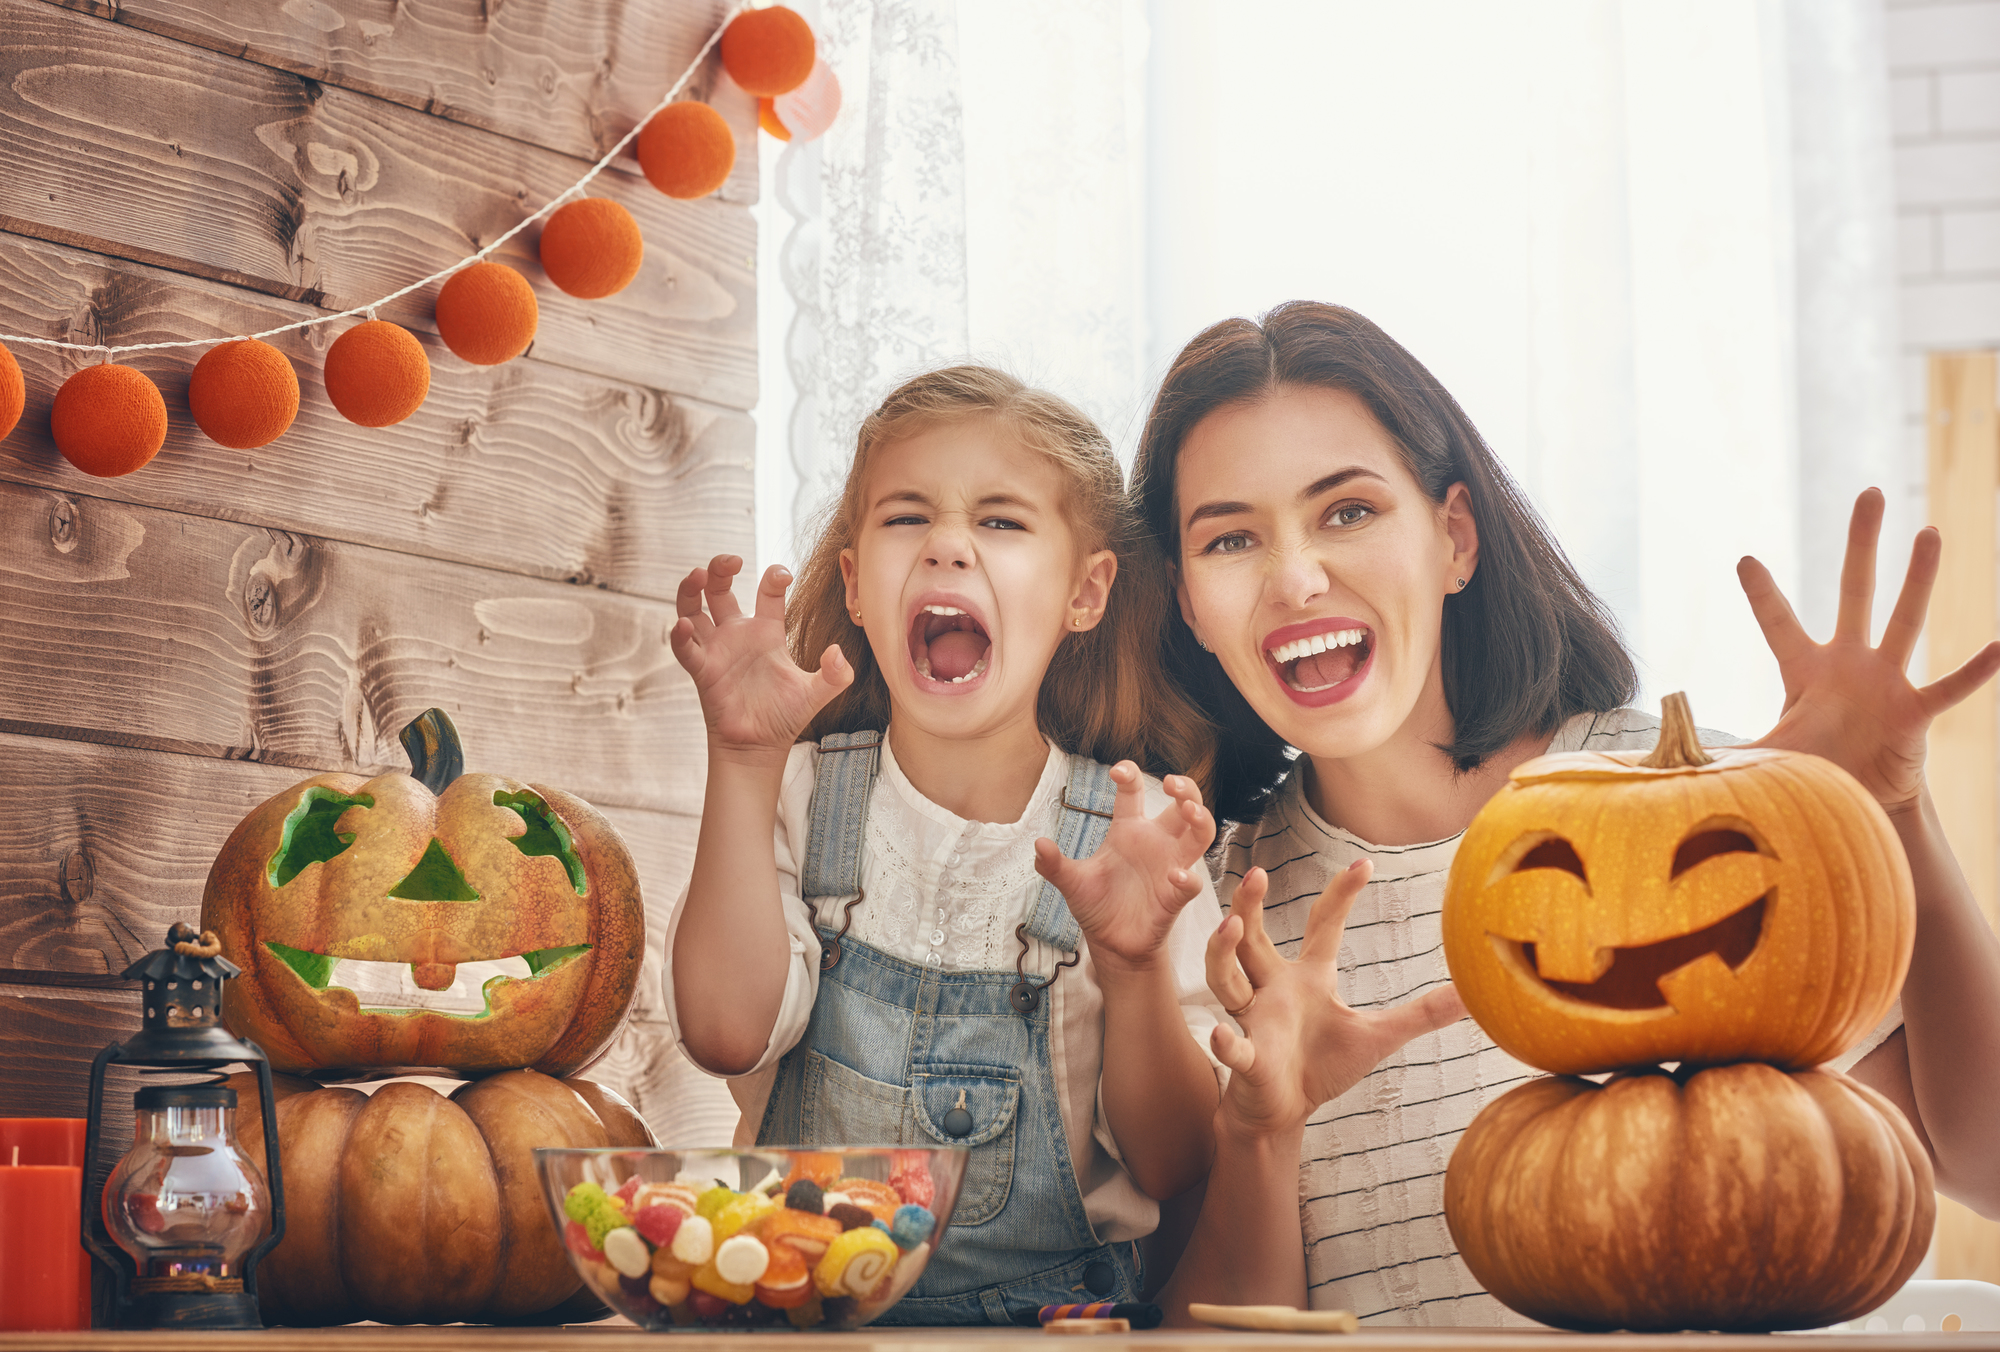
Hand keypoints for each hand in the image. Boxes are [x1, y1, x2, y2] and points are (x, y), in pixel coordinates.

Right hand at [670, 555, 852, 763]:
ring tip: (697, 575)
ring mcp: (716, 650)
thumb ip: (836, 674)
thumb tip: (838, 652)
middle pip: (719, 590)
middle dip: (720, 569)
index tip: (783, 575)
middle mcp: (737, 634)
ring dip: (690, 590)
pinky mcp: (702, 670)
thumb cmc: (784, 717)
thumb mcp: (817, 693)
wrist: (760, 747)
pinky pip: (685, 648)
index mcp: (766, 632)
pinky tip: (683, 626)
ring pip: (692, 609)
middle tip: (730, 561)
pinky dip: (680, 636)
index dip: (774, 578)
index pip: (767, 593)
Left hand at [1033, 764, 1213, 972]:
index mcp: (1129, 831)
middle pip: (1183, 805)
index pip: (1134, 793)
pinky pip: (1191, 884)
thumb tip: (1038, 845)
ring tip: (1189, 811)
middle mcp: (1155, 843)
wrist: (1110, 944)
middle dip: (1185, 789)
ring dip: (1201, 820)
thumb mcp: (1071, 882)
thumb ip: (1054, 865)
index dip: (1130, 776)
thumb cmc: (1097, 905)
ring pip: (1200, 835)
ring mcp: (1170, 867)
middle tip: (1172, 783)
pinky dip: (1188, 879)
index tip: (1118, 771)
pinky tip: (1175, 875)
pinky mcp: (1175, 898)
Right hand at [1205, 862, 1464, 1136]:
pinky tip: (1224, 1036)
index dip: (1340, 895)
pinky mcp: (1246, 1058)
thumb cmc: (1322, 1067)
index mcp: (1306, 978)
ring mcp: (1254, 1020)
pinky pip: (1233, 1047)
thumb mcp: (1377, 1036)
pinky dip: (1228, 1043)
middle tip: (1256, 874)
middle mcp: (1273, 989)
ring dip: (1223, 953)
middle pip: (1253, 938)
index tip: (1364, 865)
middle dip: (1249, 905)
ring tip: (1230, 928)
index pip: (1321, 926)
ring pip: (1227, 978)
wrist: (1281, 1111)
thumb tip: (1472, 995)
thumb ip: (1420, 1014)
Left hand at [1738, 489, 1999, 810]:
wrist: (1858, 799)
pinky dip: (1975, 671)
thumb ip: (1723, 753)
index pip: (1778, 624)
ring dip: (1919, 578)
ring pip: (1905, 620)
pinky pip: (1949, 688)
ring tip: (1929, 532)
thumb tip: (1670, 762)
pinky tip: (1999, 645)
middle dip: (1861, 544)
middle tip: (1870, 492)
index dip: (1762, 594)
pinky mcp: (1915, 713)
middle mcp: (1848, 664)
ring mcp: (1886, 683)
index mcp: (1805, 671)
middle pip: (1854, 591)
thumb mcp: (1765, 755)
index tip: (1745, 558)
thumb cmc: (1813, 768)